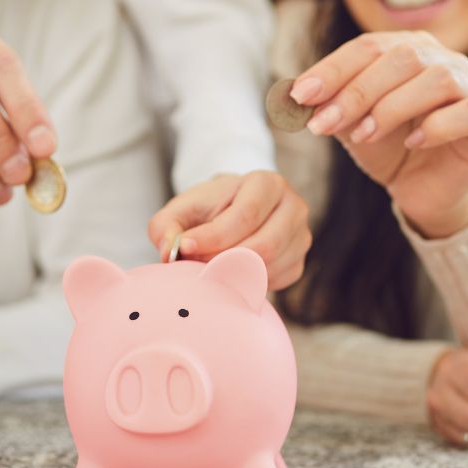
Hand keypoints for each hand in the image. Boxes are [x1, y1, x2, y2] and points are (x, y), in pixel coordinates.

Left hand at [148, 171, 311, 290]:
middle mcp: (293, 208)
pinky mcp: (297, 264)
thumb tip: (168, 250)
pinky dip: (245, 284)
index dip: (214, 236)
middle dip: (223, 260)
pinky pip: (272, 283)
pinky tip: (228, 274)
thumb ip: (166, 225)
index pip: (246, 215)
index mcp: (267, 184)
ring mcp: (300, 238)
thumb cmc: (208, 208)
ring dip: (233, 275)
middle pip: (264, 246)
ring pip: (269, 268)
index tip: (185, 247)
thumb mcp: (183, 208)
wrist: (234, 212)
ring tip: (206, 268)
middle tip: (194, 265)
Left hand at [290, 31, 467, 237]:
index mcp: (406, 49)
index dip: (332, 70)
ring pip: (435, 80)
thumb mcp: (347, 124)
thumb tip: (292, 95)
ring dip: (392, 108)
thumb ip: (326, 106)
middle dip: (355, 92)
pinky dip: (436, 126)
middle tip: (322, 125)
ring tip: (364, 136)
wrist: (421, 188)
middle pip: (399, 59)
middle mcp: (442, 59)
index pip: (366, 46)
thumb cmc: (385, 148)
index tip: (299, 96)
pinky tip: (413, 142)